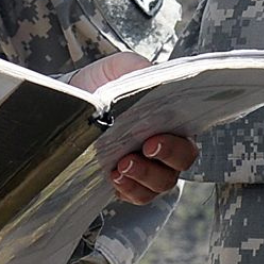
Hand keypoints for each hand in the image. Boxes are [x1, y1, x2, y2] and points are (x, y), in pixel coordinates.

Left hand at [68, 51, 199, 205]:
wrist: (78, 95)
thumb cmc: (107, 82)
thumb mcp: (123, 68)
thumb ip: (140, 70)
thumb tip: (151, 80)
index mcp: (171, 126)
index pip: (186, 145)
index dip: (174, 148)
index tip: (152, 141)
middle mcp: (163, 153)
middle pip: (173, 172)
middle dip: (154, 168)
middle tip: (133, 156)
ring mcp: (145, 170)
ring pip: (154, 188)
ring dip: (139, 181)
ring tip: (119, 168)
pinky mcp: (124, 181)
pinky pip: (133, 195)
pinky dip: (125, 190)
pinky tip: (112, 178)